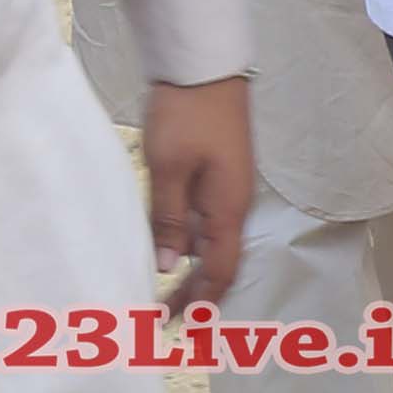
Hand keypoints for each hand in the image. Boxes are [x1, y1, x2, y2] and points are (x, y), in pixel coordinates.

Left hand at [141, 75, 253, 310]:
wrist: (204, 65)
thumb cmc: (187, 113)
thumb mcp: (168, 168)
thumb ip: (167, 219)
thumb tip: (167, 267)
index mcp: (228, 208)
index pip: (220, 270)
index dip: (202, 302)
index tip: (182, 327)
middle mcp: (233, 204)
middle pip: (218, 261)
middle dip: (196, 292)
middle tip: (165, 317)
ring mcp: (226, 188)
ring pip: (209, 241)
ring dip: (188, 267)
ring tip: (159, 287)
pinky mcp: (215, 174)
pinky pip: (203, 220)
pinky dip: (185, 240)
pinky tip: (164, 242)